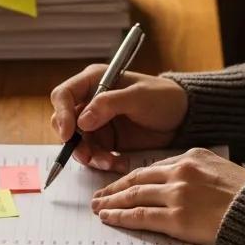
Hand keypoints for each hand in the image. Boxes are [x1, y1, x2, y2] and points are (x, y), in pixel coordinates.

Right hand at [49, 67, 188, 172]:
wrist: (183, 118)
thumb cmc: (163, 98)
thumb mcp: (138, 97)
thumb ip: (109, 104)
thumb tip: (82, 120)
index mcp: (94, 81)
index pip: (64, 95)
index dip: (61, 114)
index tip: (69, 134)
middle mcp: (90, 102)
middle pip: (64, 122)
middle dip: (73, 141)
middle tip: (87, 155)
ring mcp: (96, 122)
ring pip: (78, 143)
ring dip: (89, 155)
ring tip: (109, 162)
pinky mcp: (106, 140)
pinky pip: (94, 154)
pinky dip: (102, 161)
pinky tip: (119, 162)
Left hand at [90, 147, 244, 244]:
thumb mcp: (220, 170)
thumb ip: (196, 172)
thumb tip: (175, 183)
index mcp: (191, 156)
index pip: (152, 168)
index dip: (132, 177)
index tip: (120, 184)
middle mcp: (181, 172)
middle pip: (137, 179)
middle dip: (114, 188)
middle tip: (99, 195)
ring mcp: (177, 195)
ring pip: (134, 196)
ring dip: (112, 202)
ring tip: (98, 207)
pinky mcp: (177, 218)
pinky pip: (140, 216)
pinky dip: (121, 217)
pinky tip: (109, 218)